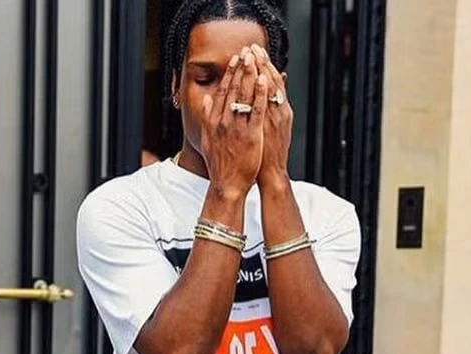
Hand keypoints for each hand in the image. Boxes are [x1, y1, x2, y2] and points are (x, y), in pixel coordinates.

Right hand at [200, 47, 269, 202]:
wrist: (227, 185)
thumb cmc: (220, 164)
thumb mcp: (207, 139)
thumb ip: (206, 118)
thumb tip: (206, 99)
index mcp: (215, 121)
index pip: (223, 91)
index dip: (230, 73)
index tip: (235, 59)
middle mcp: (224, 122)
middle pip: (233, 89)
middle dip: (240, 68)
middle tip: (247, 51)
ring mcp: (238, 128)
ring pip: (245, 96)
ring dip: (250, 75)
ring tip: (255, 58)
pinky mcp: (251, 136)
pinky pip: (257, 111)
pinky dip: (260, 94)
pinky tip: (264, 80)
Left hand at [251, 44, 292, 187]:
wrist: (271, 174)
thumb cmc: (268, 153)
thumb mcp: (273, 128)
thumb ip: (270, 109)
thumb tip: (268, 91)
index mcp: (280, 111)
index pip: (271, 82)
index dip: (263, 65)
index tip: (255, 50)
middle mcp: (279, 112)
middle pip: (270, 82)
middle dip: (261, 63)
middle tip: (252, 47)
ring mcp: (275, 119)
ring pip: (269, 89)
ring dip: (261, 71)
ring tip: (252, 55)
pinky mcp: (268, 128)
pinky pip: (266, 105)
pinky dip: (264, 90)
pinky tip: (260, 77)